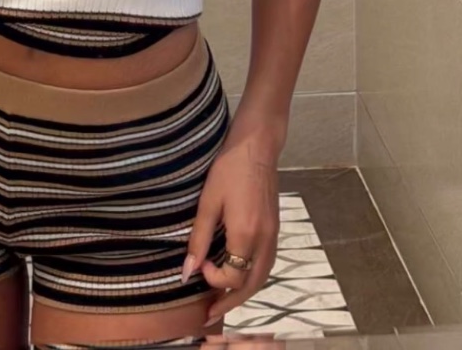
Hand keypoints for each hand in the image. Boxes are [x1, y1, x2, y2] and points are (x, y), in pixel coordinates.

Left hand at [182, 133, 279, 328]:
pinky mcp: (275, 228)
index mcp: (247, 234)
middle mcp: (265, 240)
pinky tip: (241, 276)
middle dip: (230, 302)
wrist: (257, 146)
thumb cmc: (229, 169)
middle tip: (211, 315)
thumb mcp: (208, 203)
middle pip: (251, 285)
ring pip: (262, 277)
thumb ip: (198, 239)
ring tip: (224, 301)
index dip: (213, 278)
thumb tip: (187, 272)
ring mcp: (273, 234)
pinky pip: (267, 263)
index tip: (200, 262)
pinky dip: (254, 277)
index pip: (233, 277)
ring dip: (244, 293)